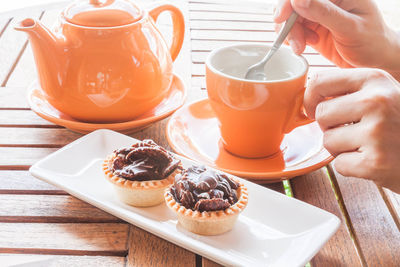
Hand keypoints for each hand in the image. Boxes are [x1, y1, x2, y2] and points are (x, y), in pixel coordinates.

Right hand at [274, 0, 399, 75]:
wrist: (375, 60)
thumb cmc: (371, 43)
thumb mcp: (350, 27)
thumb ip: (324, 13)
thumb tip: (298, 0)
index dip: (288, 3)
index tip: (281, 18)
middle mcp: (328, 0)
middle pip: (293, 4)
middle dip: (288, 23)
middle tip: (296, 44)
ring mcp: (319, 12)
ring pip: (290, 17)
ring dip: (290, 34)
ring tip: (301, 48)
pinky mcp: (313, 26)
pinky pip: (293, 28)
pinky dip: (293, 39)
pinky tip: (305, 45)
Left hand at [305, 68, 399, 192]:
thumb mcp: (384, 93)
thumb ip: (351, 90)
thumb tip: (308, 94)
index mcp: (375, 79)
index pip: (319, 81)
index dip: (311, 99)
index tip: (315, 109)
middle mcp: (376, 101)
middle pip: (321, 114)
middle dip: (331, 127)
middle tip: (354, 132)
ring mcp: (376, 132)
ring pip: (327, 141)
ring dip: (342, 148)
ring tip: (367, 146)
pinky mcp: (375, 162)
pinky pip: (339, 165)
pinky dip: (352, 167)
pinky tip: (374, 161)